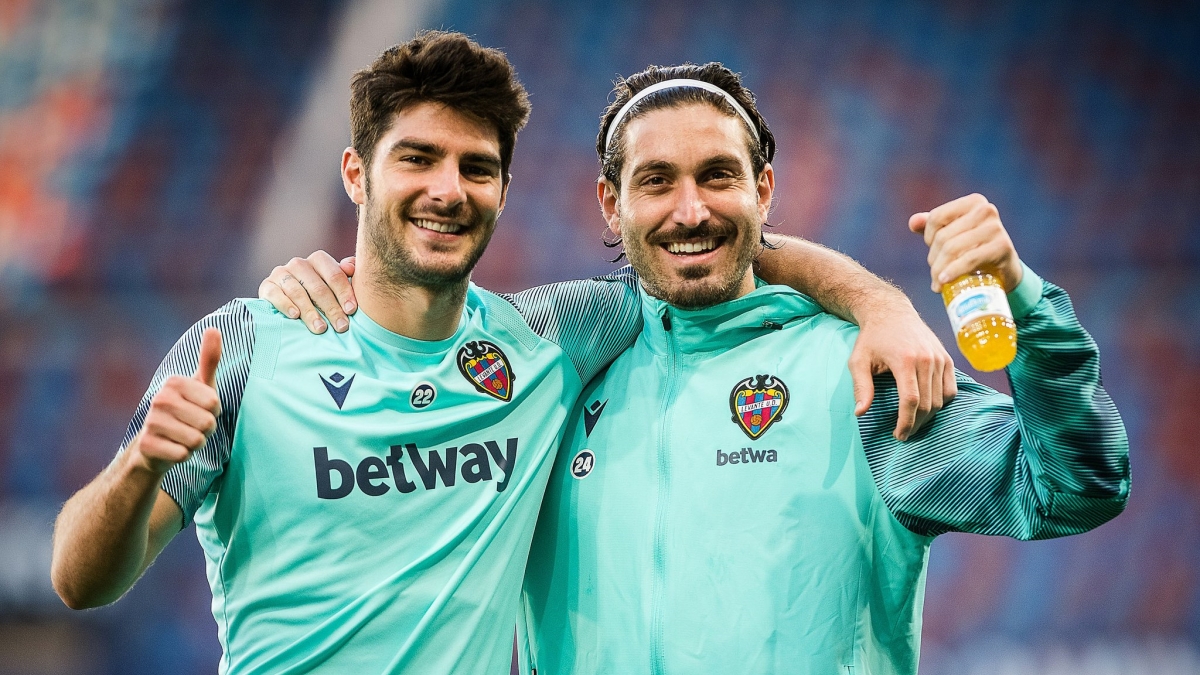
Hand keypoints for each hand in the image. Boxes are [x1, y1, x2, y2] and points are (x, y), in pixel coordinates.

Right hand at [128, 328, 222, 475]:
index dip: (214, 411)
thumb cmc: (186, 410)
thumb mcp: (201, 385)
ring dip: (196, 443)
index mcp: (174, 382)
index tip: (200, 409)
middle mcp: (159, 399)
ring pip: (197, 440)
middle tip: (192, 426)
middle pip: (207, 423)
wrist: (156, 445)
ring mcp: (151, 422)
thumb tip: (214, 328)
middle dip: (206, 429)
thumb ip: (209, 359)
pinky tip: (173, 450)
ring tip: (183, 437)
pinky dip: (184, 456)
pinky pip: (183, 455)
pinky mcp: (147, 445)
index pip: (214, 403)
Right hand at [258, 251, 357, 333]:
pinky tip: (295, 316)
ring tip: (321, 328)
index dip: (344, 293)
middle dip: (331, 308)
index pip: (334, 274)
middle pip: (318, 287)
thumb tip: (351, 267)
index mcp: (318, 260)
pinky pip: (276, 294)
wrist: (287, 299)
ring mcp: (281, 274)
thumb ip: (348, 275)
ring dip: (311, 312)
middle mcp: (299, 264)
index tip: (351, 310)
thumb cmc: (320, 293)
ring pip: (298, 292)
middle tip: (341, 326)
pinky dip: (286, 305)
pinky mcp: (267, 286)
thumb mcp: (335, 284)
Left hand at [849, 303, 956, 439]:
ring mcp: (939, 358)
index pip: (911, 401)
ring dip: (929, 416)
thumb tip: (860, 413)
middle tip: (904, 434)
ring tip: (914, 423)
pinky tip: (927, 408)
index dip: (906, 422)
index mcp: (905, 360)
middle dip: (916, 424)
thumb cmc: (872, 338)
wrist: (891, 312)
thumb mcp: (858, 361)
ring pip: (940, 399)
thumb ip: (861, 387)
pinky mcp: (947, 358)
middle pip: (927, 403)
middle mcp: (927, 359)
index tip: (899, 435)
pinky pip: (950, 389)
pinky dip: (941, 402)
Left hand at [909, 193, 1021, 291]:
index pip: (936, 217)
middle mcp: (986, 210)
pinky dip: (953, 272)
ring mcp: (995, 227)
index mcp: (973, 201)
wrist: (1003, 269)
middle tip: (935, 275)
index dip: (929, 236)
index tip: (932, 249)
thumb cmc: (973, 248)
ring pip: (952, 248)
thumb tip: (913, 222)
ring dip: (940, 269)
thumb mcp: (952, 234)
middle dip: (934, 259)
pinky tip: (944, 282)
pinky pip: (969, 259)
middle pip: (943, 236)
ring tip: (937, 283)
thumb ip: (931, 225)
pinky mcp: (1002, 247)